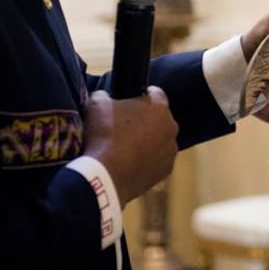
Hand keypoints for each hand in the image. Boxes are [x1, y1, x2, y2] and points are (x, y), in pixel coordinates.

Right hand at [82, 88, 178, 204]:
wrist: (104, 176)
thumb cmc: (103, 135)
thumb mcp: (97, 104)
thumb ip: (106, 95)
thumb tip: (105, 97)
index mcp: (159, 107)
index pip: (155, 93)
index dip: (141, 95)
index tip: (129, 101)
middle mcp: (171, 128)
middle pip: (159, 118)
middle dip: (145, 120)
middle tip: (124, 127)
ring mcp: (170, 151)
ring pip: (160, 140)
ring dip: (148, 141)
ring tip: (126, 148)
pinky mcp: (165, 171)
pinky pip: (157, 160)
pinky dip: (147, 160)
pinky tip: (130, 163)